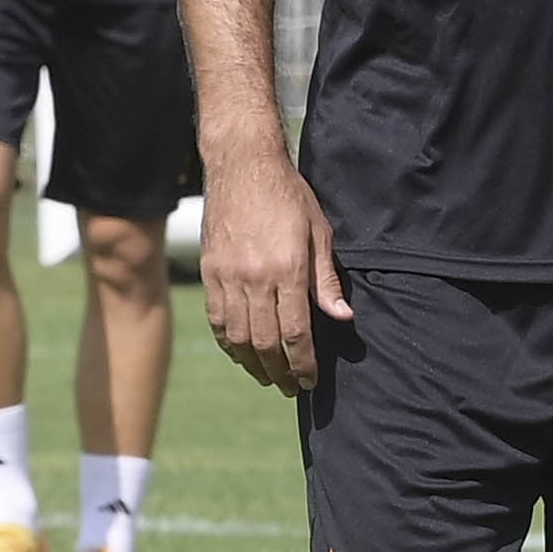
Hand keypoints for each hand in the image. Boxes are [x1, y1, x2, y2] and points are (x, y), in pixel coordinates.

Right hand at [199, 144, 349, 393]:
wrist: (241, 164)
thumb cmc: (287, 194)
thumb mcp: (318, 232)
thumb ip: (326, 280)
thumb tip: (342, 317)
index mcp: (287, 268)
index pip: (295, 332)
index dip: (303, 362)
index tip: (310, 381)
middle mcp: (254, 277)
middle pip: (265, 342)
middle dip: (280, 371)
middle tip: (290, 387)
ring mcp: (227, 276)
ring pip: (237, 336)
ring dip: (252, 363)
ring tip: (267, 377)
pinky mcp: (210, 271)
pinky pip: (217, 318)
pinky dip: (228, 342)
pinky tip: (240, 352)